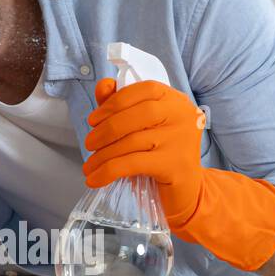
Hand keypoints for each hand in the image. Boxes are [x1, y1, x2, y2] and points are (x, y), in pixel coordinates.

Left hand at [82, 78, 274, 270]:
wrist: (185, 191)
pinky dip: (108, 171)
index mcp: (176, 100)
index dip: (115, 101)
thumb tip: (103, 84)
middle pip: (138, 114)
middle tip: (88, 143)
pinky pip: (133, 163)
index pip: (145, 89)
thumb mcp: (140, 126)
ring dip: (103, 154)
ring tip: (88, 166)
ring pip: (132, 141)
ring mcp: (182, 140)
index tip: (93, 119)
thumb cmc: (158, 153)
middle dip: (106, 129)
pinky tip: (94, 179)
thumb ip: (120, 104)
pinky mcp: (176, 165)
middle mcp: (184, 115)